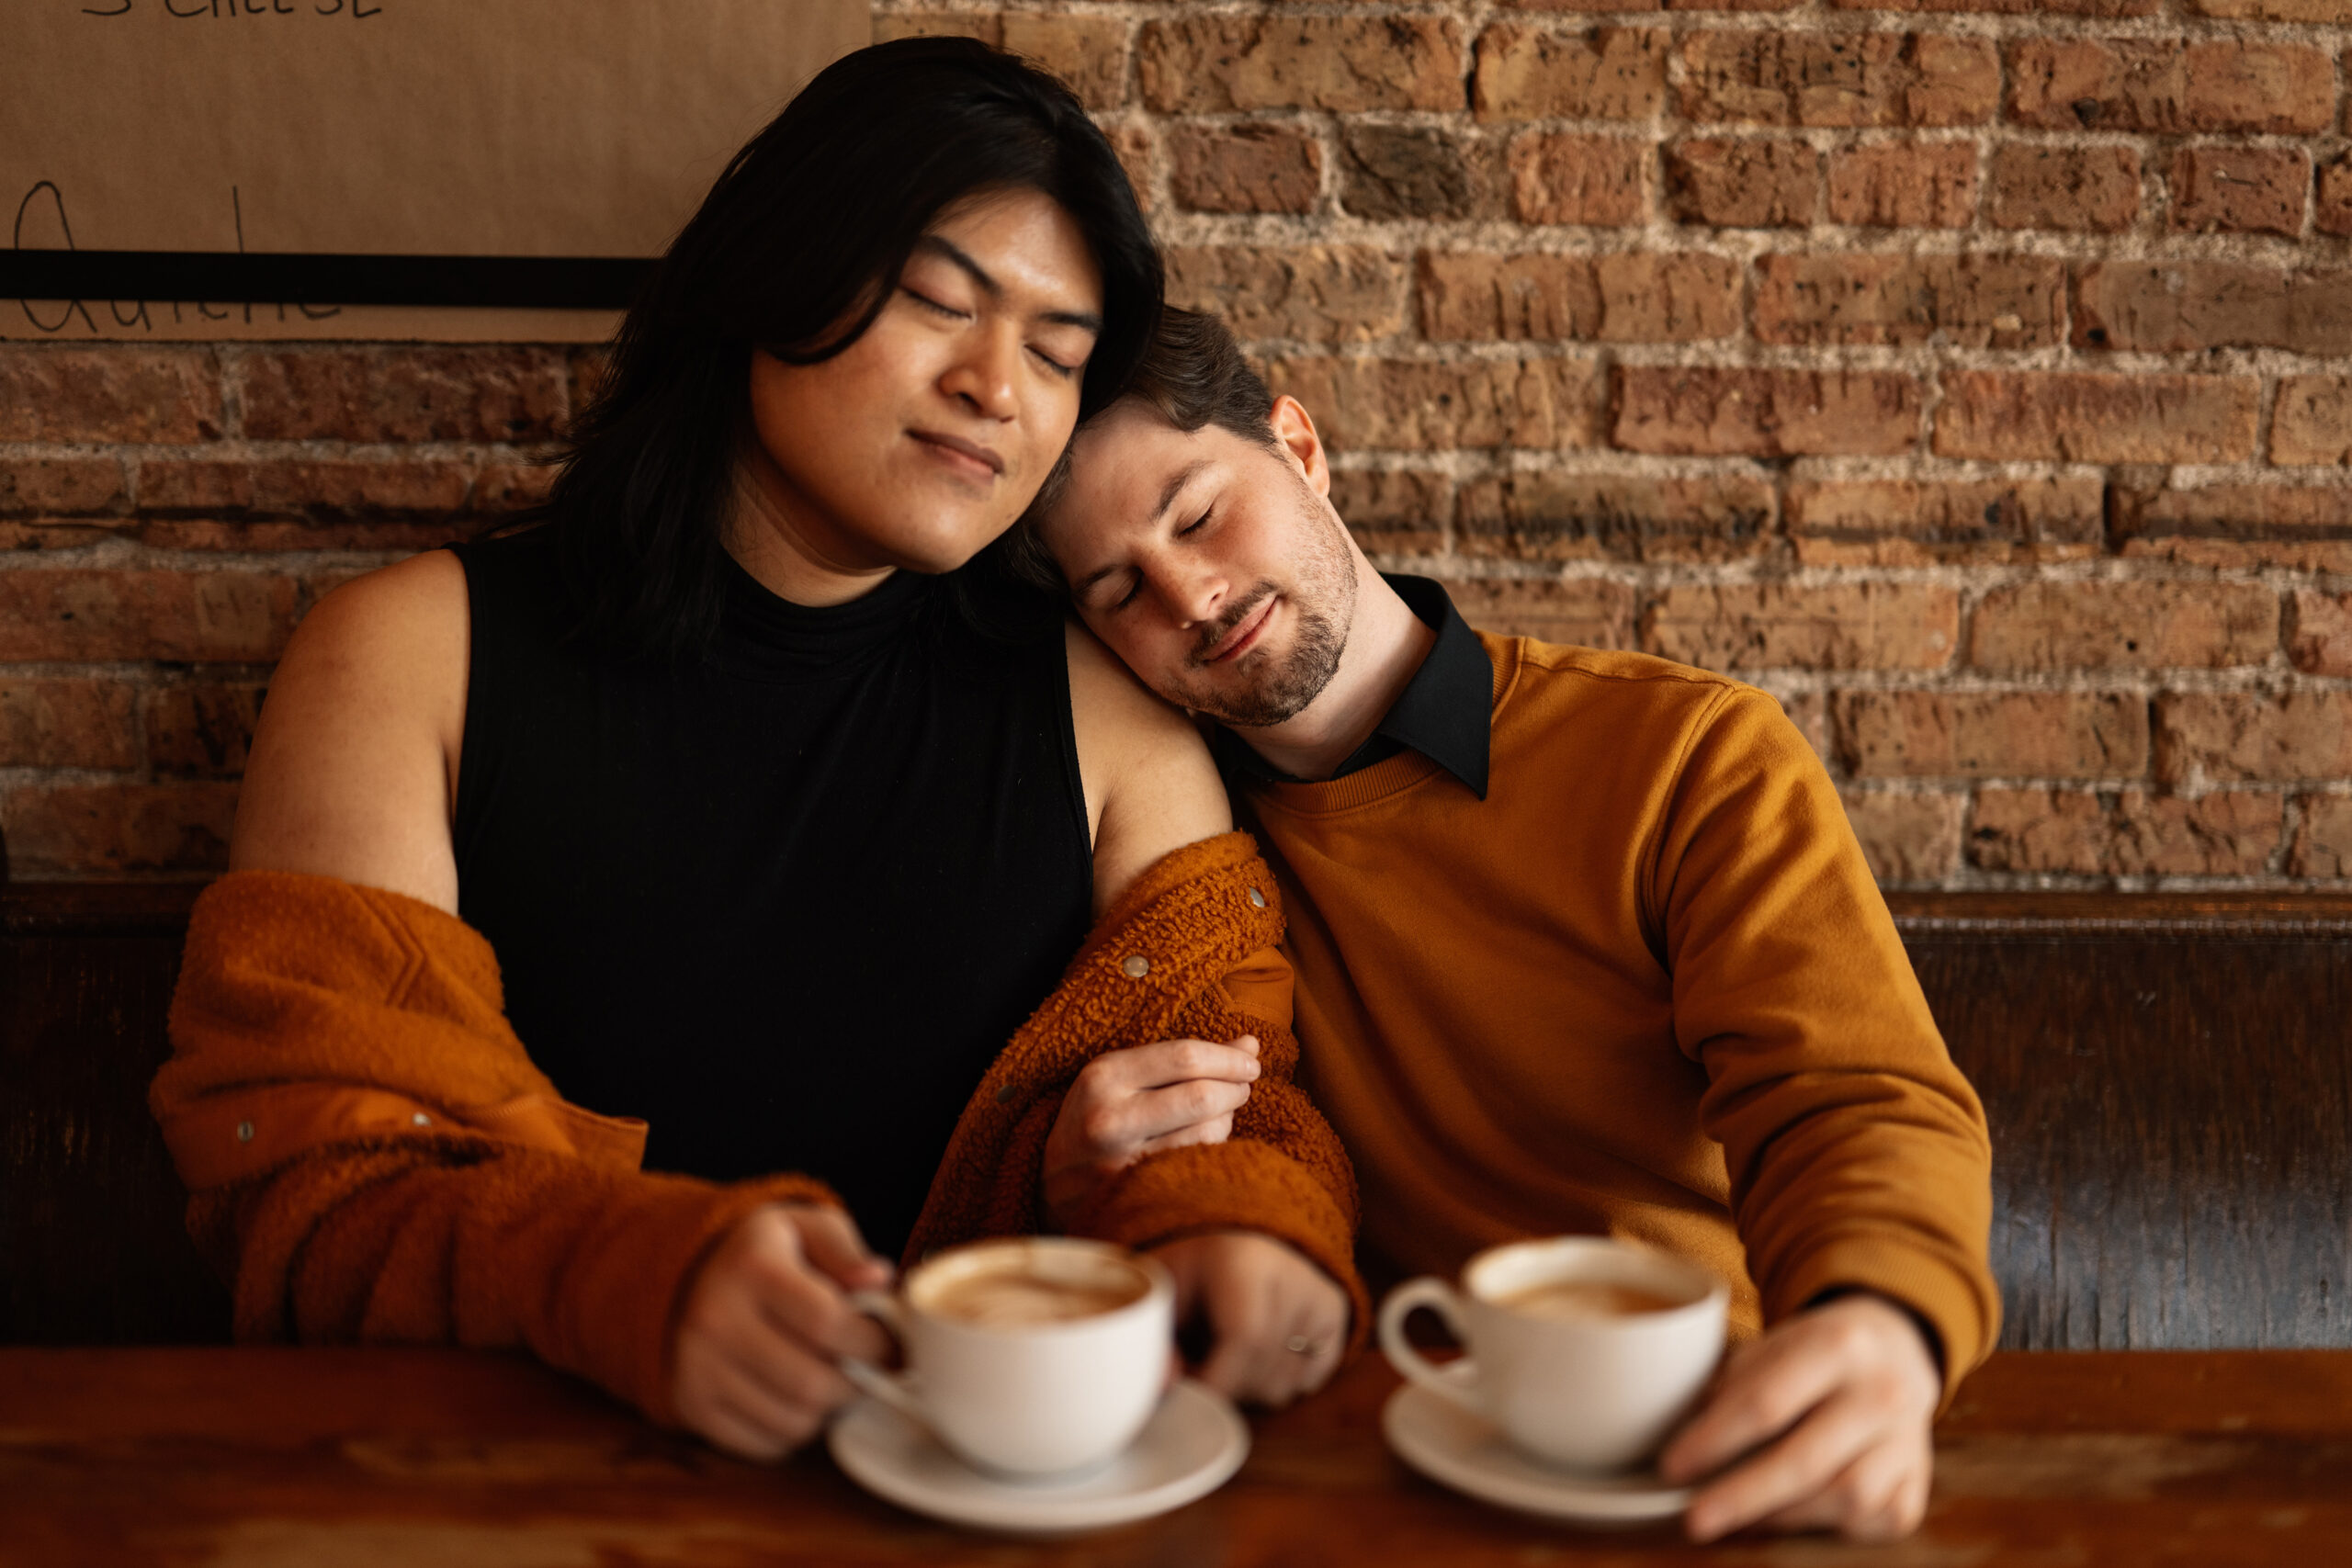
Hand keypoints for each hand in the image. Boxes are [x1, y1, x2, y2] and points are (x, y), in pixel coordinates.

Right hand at [672, 1203, 895, 1459]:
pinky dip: (795, 1431)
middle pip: (811, 1383)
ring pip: (794, 1422)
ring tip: (832, 1380)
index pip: (827, 1322)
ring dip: (828, 1410)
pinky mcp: (691, 1406)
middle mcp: (715, 1319)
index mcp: (752, 1267)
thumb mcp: (807, 1229)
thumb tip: (878, 1279)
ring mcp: (698, 1368)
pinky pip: (766, 1445)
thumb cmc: (767, 1254)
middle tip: (869, 1371)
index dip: (873, 1343)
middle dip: (857, 1384)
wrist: (687, 1278)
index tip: (894, 1346)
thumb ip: (846, 1252)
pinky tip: (795, 1397)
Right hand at [1042, 1036, 1260, 1225]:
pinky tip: (1202, 1142)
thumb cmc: (1099, 1117)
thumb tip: (1250, 1043)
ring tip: (1217, 1115)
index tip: (1250, 1061)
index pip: (1184, 1057)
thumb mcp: (1125, 1077)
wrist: (1054, 1182)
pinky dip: (1214, 1148)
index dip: (1228, 1058)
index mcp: (1104, 1076)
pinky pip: (1199, 1163)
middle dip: (1235, 1088)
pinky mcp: (1136, 1193)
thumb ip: (1183, 1059)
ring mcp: (1121, 1162)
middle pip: (1202, 1096)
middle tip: (1242, 1087)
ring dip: (1227, 1120)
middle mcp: (1108, 1118)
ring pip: (1207, 1133)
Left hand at [1150, 1230, 1347, 1407]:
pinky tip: (1259, 1351)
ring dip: (1248, 1387)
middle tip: (1200, 1366)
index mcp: (1244, 1259)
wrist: (1237, 1241)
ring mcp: (1320, 1296)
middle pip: (1263, 1370)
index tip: (1189, 1392)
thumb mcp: (1161, 1296)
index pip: (1246, 1337)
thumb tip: (1164, 1390)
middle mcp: (1293, 1274)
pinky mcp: (1337, 1315)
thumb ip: (1156, 1343)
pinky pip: (1306, 1383)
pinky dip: (1276, 1381)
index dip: (1215, 1379)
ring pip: (1283, 1386)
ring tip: (1228, 1351)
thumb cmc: (1192, 1273)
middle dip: (1225, 1388)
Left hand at [1658, 1293, 1941, 1541]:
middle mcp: (1881, 1393)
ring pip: (1844, 1499)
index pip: (1766, 1403)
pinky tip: (1794, 1514)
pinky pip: (1874, 1520)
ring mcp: (1907, 1440)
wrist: (1898, 1349)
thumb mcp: (1774, 1344)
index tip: (1672, 1467)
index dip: (1713, 1441)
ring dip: (1783, 1515)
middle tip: (1695, 1519)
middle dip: (1742, 1496)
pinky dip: (1830, 1526)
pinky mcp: (1919, 1479)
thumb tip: (1686, 1442)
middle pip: (1804, 1460)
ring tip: (1741, 1514)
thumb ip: (1733, 1386)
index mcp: (1837, 1345)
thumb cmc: (1817, 1352)